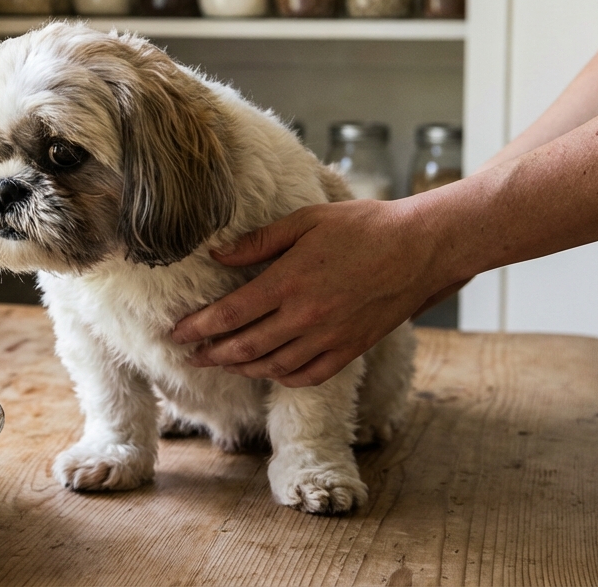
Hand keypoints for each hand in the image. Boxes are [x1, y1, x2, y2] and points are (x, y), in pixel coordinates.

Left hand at [172, 199, 452, 386]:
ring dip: (241, 368)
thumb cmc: (365, 226)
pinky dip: (282, 378)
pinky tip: (269, 371)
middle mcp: (305, 317)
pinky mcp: (350, 349)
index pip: (229, 314)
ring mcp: (329, 338)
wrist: (422, 248)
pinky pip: (307, 376)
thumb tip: (218, 254)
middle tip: (189, 355)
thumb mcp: (306, 221)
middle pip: (243, 347)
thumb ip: (259, 241)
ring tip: (222, 364)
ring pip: (272, 366)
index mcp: (288, 282)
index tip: (176, 332)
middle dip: (210, 354)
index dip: (197, 327)